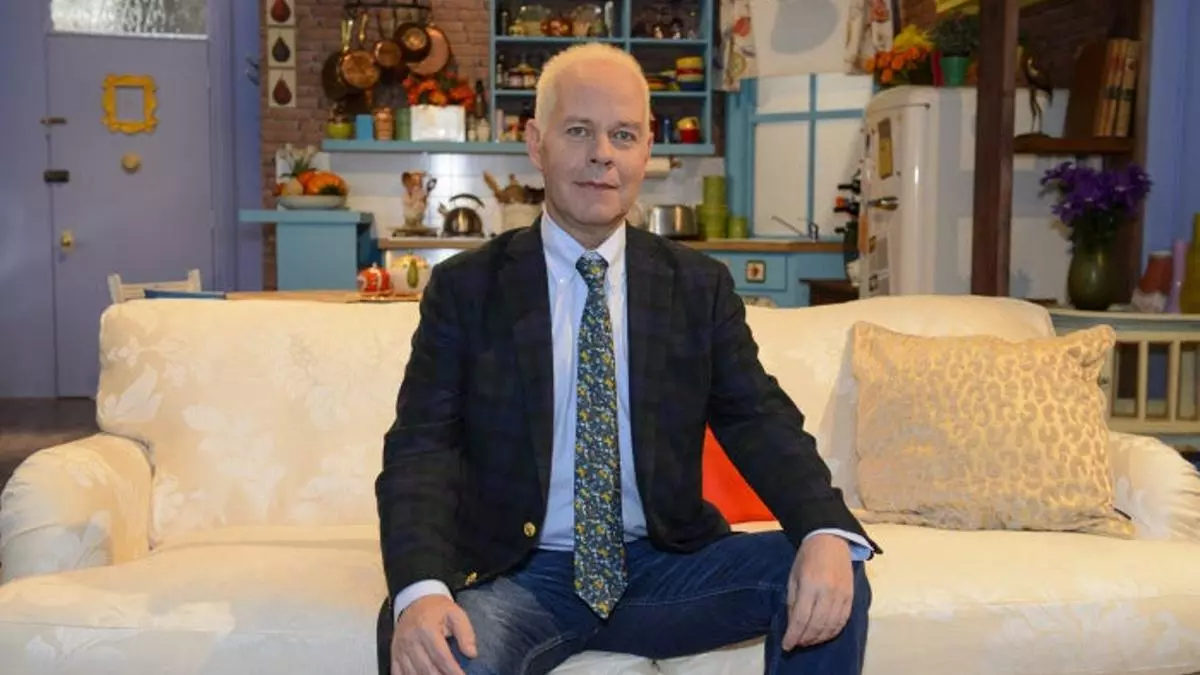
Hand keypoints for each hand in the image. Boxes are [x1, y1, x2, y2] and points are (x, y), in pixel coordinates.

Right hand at [391, 594, 476, 674]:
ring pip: (413, 673)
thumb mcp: (456, 614)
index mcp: (426, 628)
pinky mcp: (395, 653)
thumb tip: (472, 653)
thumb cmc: (437, 609)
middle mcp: (411, 640)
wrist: (415, 601)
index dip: (453, 671)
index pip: (441, 657)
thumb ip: (465, 633)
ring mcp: (400, 648)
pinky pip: (398, 672)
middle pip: (427, 668)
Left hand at [782, 533, 852, 649]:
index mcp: (810, 585)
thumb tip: (793, 624)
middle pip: (816, 625)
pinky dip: (833, 631)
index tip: (787, 645)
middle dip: (805, 639)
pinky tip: (824, 635)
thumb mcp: (793, 576)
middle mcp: (828, 592)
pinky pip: (843, 620)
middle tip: (796, 644)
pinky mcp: (851, 597)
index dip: (793, 635)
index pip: (801, 618)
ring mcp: (842, 595)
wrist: (831, 540)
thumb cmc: (807, 557)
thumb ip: (793, 601)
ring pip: (831, 626)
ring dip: (819, 638)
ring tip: (808, 641)